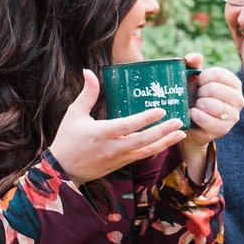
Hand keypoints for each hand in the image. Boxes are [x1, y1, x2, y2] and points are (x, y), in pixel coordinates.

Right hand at [50, 70, 187, 182]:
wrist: (63, 171)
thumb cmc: (67, 140)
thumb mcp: (74, 114)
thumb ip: (87, 94)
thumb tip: (88, 72)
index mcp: (102, 133)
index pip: (128, 125)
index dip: (146, 119)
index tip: (161, 110)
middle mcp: (113, 147)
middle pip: (144, 140)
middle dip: (163, 131)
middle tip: (178, 121)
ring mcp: (119, 158)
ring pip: (146, 151)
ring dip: (165, 142)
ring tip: (181, 133)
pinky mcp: (121, 164)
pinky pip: (142, 156)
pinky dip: (156, 149)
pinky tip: (166, 141)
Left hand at [180, 57, 242, 176]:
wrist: (192, 122)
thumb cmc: (194, 96)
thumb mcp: (193, 78)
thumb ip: (192, 64)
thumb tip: (195, 57)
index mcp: (234, 84)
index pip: (217, 74)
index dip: (202, 78)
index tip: (198, 83)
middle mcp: (239, 99)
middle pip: (215, 89)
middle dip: (200, 92)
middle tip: (197, 96)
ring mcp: (233, 116)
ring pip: (212, 105)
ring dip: (198, 105)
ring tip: (196, 106)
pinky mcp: (224, 129)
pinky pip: (207, 120)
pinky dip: (196, 116)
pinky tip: (193, 114)